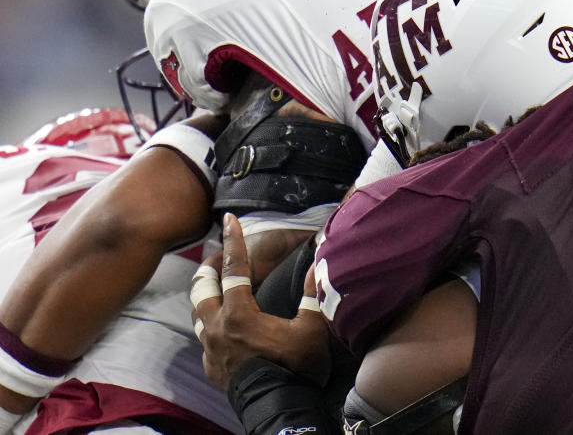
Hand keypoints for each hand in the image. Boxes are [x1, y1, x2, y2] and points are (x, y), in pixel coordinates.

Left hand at [191, 214, 329, 389]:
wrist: (276, 407)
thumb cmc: (293, 367)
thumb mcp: (310, 329)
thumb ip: (311, 296)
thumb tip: (319, 266)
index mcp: (240, 314)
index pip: (234, 269)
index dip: (233, 242)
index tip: (229, 220)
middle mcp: (217, 328)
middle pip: (202, 289)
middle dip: (208, 268)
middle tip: (215, 255)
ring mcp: (211, 349)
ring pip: (198, 315)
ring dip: (206, 298)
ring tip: (215, 290)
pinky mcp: (212, 368)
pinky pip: (206, 339)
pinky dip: (213, 325)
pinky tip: (225, 328)